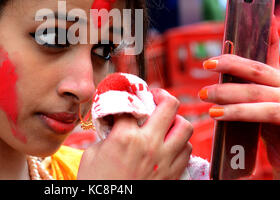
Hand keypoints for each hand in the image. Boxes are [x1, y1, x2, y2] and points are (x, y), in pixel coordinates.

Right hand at [77, 88, 192, 179]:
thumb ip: (107, 134)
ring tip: (166, 122)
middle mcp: (149, 145)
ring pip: (186, 127)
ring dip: (176, 120)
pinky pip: (187, 151)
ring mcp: (164, 161)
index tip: (126, 98)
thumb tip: (116, 123)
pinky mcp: (172, 175)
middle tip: (155, 98)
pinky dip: (181, 143)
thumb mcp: (92, 154)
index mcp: (125, 137)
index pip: (132, 105)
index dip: (127, 98)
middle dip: (162, 96)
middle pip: (170, 106)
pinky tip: (169, 144)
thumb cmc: (96, 183)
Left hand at [199, 17, 279, 178]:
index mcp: (275, 78)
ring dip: (236, 107)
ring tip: (211, 110)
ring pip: (263, 102)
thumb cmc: (267, 124)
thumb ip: (242, 83)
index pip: (268, 50)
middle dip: (227, 74)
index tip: (261, 11)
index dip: (267, 31)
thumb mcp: (253, 100)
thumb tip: (219, 63)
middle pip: (255, 75)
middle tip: (204, 78)